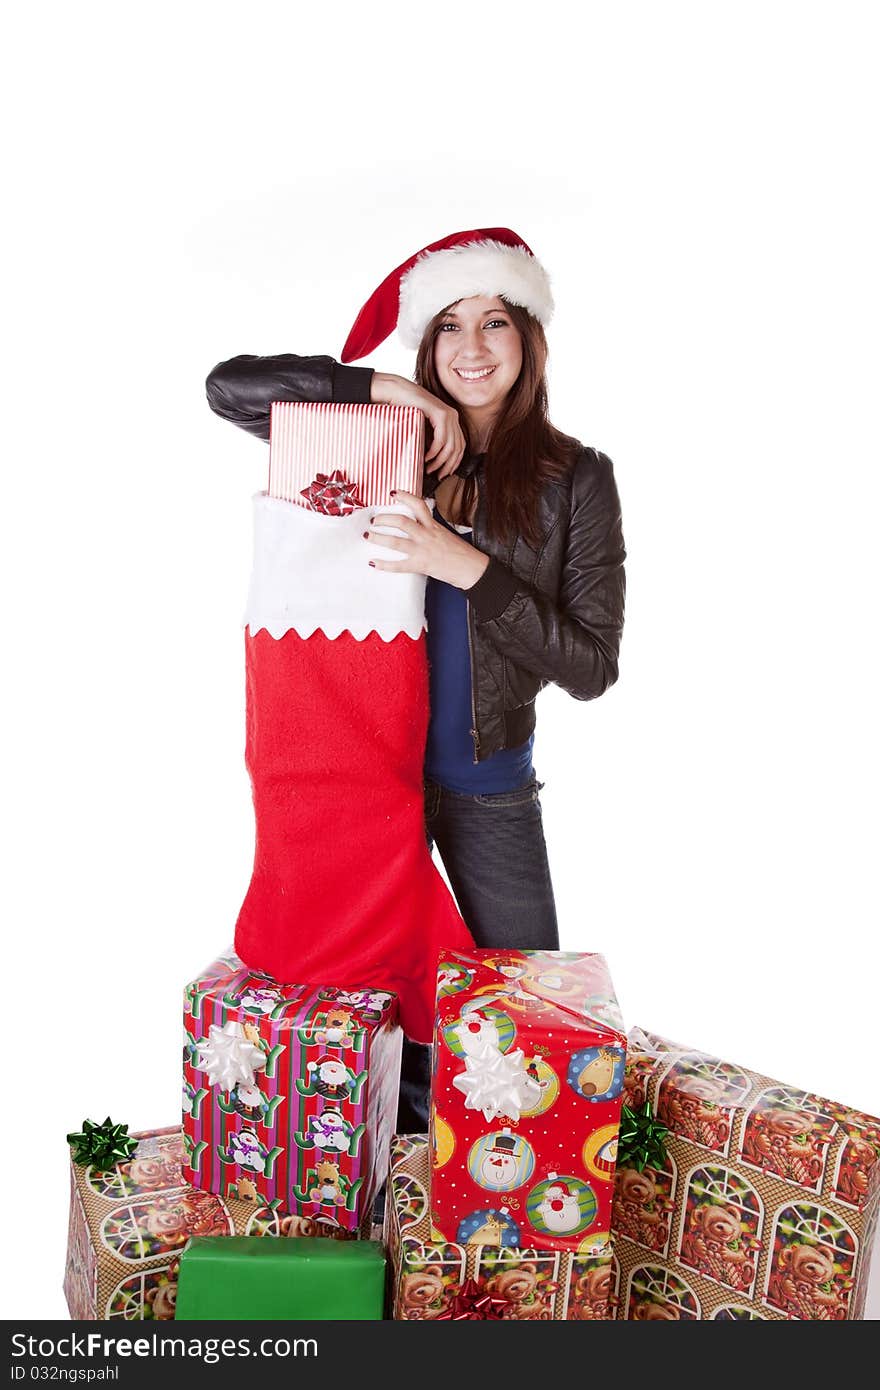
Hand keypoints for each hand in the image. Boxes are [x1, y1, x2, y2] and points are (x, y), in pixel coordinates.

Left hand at [364, 492, 489, 588]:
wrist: (471, 568)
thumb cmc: (461, 553)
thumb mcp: (446, 534)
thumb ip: (431, 528)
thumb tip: (417, 526)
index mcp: (434, 526)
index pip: (418, 505)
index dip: (405, 496)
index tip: (393, 493)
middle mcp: (426, 535)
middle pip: (401, 522)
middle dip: (384, 519)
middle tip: (374, 519)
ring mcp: (423, 550)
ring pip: (396, 542)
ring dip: (379, 538)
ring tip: (369, 535)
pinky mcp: (420, 565)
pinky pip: (398, 565)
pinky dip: (384, 565)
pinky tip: (373, 563)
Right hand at [370, 373, 465, 478]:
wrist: (398, 392)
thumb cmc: (408, 409)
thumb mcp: (424, 427)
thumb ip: (432, 439)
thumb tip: (435, 461)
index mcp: (452, 420)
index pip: (460, 446)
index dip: (454, 462)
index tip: (445, 473)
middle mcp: (453, 417)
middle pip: (458, 448)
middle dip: (448, 465)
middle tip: (437, 475)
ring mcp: (448, 414)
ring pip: (451, 446)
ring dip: (440, 461)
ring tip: (430, 468)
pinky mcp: (440, 414)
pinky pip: (441, 439)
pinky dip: (434, 452)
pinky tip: (427, 458)